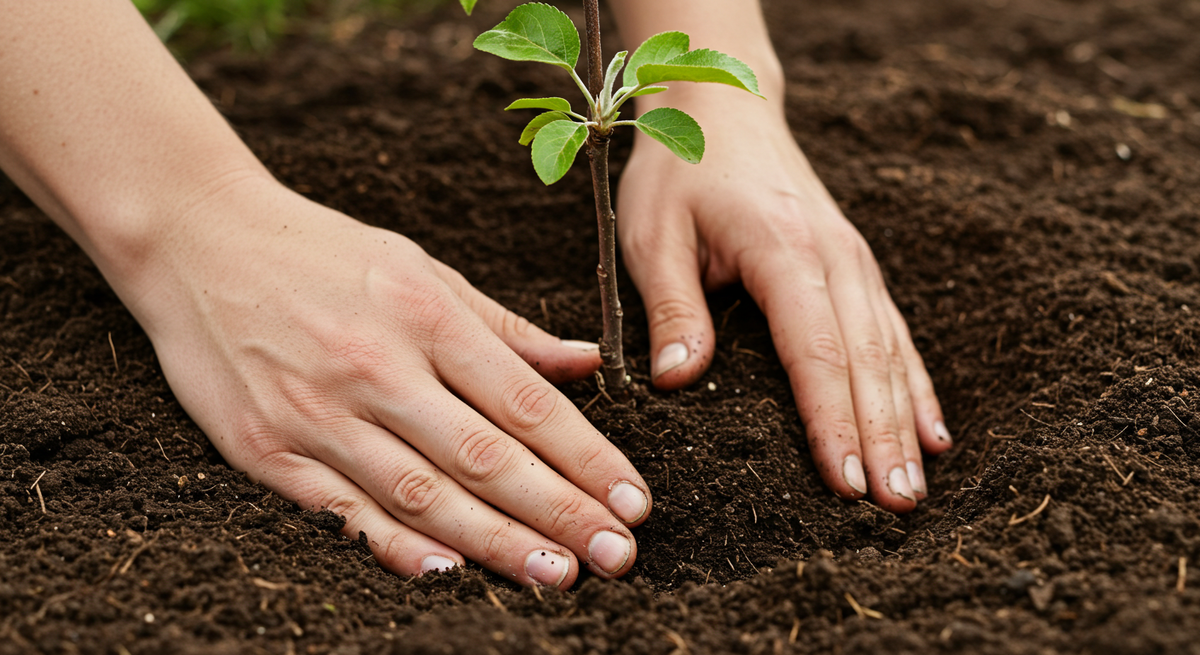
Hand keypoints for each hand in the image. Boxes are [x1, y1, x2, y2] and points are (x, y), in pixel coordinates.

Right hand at [131, 176, 650, 586]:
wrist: (197, 237)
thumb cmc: (323, 252)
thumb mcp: (423, 268)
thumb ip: (505, 326)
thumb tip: (587, 363)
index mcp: (426, 315)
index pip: (525, 401)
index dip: (587, 456)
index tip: (633, 500)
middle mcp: (378, 366)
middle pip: (484, 455)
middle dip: (559, 511)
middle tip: (617, 556)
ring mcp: (318, 411)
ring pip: (420, 491)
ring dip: (493, 541)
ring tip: (555, 575)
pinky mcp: (264, 446)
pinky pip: (338, 508)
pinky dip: (391, 543)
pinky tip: (446, 570)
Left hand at [617, 87, 950, 511]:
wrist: (724, 107)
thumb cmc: (679, 171)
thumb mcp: (653, 232)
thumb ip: (672, 305)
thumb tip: (679, 380)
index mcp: (784, 249)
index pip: (816, 349)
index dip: (833, 420)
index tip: (846, 482)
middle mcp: (834, 256)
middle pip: (867, 359)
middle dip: (883, 437)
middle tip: (896, 508)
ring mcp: (854, 259)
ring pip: (891, 351)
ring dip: (906, 421)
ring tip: (916, 489)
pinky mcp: (856, 266)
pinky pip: (894, 332)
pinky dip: (915, 384)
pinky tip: (933, 431)